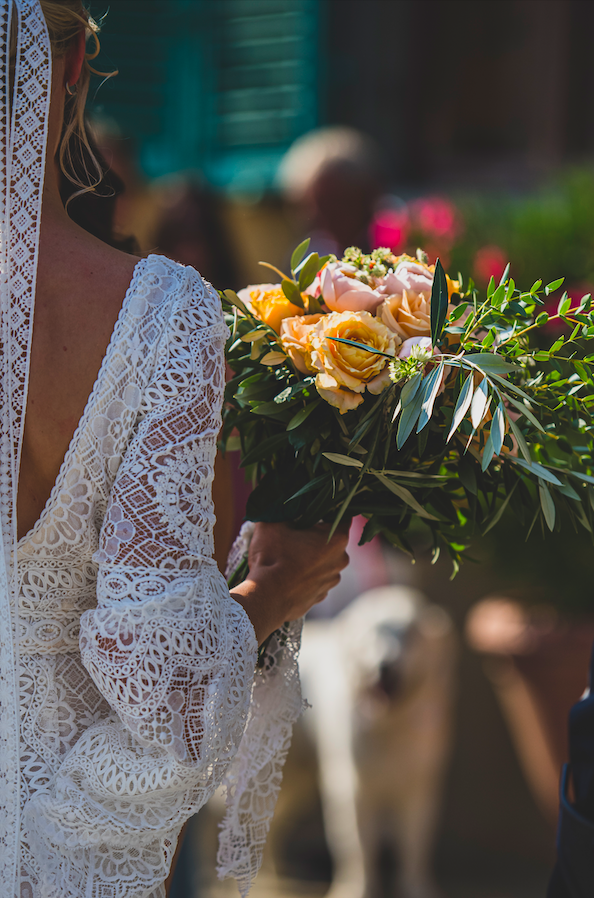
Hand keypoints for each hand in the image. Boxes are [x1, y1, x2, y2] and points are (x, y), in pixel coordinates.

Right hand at [230, 521, 349, 642]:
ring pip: (323, 560)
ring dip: (310, 556)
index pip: (341, 515)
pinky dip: (305, 575)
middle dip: (315, 535)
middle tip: (293, 533)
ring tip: (287, 556)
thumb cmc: (272, 556)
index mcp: (337, 538)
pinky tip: (287, 574)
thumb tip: (284, 507)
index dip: (326, 510)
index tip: (310, 510)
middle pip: (331, 539)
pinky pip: (315, 578)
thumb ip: (284, 511)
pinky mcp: (320, 596)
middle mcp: (341, 560)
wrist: (265, 598)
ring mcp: (332, 580)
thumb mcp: (273, 523)